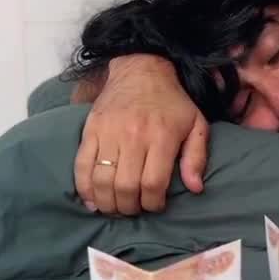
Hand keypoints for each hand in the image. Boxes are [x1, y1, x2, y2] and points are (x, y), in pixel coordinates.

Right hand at [74, 55, 209, 215]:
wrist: (142, 69)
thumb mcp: (196, 125)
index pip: (153, 183)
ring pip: (102, 180)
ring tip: (116, 207)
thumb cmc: (172, 102)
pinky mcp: (90, 130)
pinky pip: (81, 165)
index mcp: (161, 136)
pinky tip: (93, 201)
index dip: (153, 203)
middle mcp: (133, 136)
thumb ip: (196, 157)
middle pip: (126, 187)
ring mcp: (108, 133)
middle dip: (130, 207)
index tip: (155, 205)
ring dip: (108, 203)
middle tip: (135, 209)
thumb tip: (195, 188)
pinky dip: (85, 189)